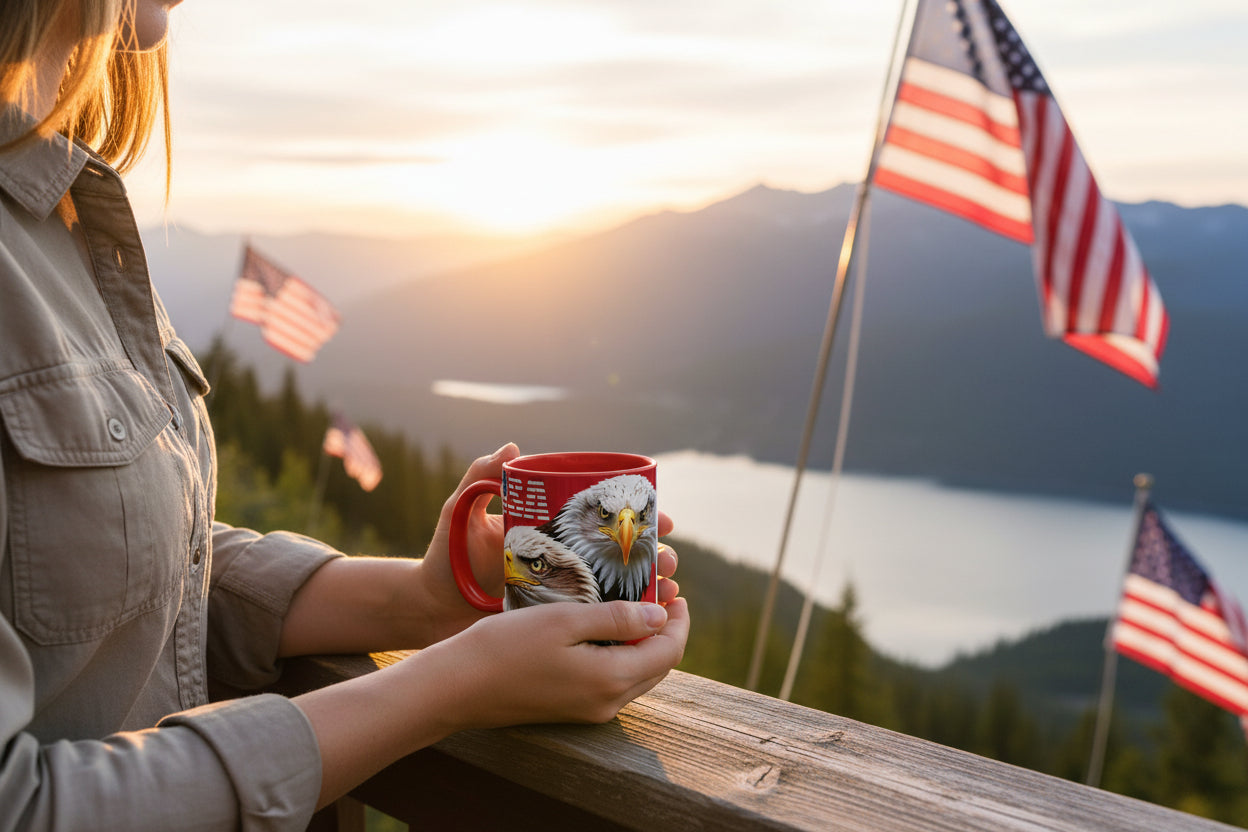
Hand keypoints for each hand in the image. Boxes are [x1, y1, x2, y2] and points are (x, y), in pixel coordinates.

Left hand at [417, 444, 682, 644]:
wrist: (428, 606)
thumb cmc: (445, 556)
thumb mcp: (461, 512)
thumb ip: (480, 477)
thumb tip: (513, 447)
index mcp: (553, 528)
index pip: (606, 518)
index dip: (641, 518)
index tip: (664, 519)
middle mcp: (565, 557)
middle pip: (624, 553)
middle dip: (656, 555)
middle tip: (670, 560)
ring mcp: (564, 590)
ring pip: (621, 587)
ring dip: (652, 587)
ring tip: (669, 591)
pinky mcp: (558, 621)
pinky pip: (602, 619)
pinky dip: (630, 619)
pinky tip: (648, 622)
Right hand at [417, 597, 690, 730]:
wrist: (457, 687)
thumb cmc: (507, 646)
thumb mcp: (565, 620)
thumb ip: (617, 619)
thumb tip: (661, 616)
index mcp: (611, 679)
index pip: (669, 651)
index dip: (679, 620)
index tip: (676, 592)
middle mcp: (607, 703)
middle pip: (658, 665)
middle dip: (665, 630)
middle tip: (659, 593)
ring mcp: (589, 711)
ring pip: (637, 675)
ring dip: (645, 642)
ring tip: (636, 605)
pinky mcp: (571, 710)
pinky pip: (613, 682)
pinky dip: (622, 654)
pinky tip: (606, 629)